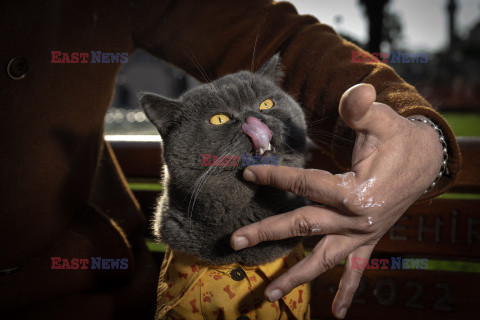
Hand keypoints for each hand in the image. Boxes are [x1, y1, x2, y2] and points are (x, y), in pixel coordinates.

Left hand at [230, 84, 443, 318]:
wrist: (427, 162)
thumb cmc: (398, 140)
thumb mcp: (382, 120)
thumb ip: (362, 109)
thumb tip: (355, 90)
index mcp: (356, 191)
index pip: (306, 184)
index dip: (275, 176)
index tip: (248, 174)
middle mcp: (357, 220)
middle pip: (304, 226)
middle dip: (267, 232)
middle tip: (235, 239)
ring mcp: (363, 235)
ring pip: (324, 258)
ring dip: (296, 275)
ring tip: (270, 293)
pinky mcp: (369, 241)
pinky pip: (358, 271)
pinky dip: (346, 292)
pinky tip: (335, 312)